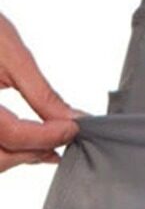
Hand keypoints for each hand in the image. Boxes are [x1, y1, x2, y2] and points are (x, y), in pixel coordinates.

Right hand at [0, 11, 83, 172]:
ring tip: (49, 142)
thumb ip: (41, 92)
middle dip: (34, 151)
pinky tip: (28, 145)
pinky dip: (7, 151)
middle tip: (63, 135)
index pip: (10, 133)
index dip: (47, 136)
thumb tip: (72, 118)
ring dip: (20, 155)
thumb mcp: (10, 52)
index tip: (73, 128)